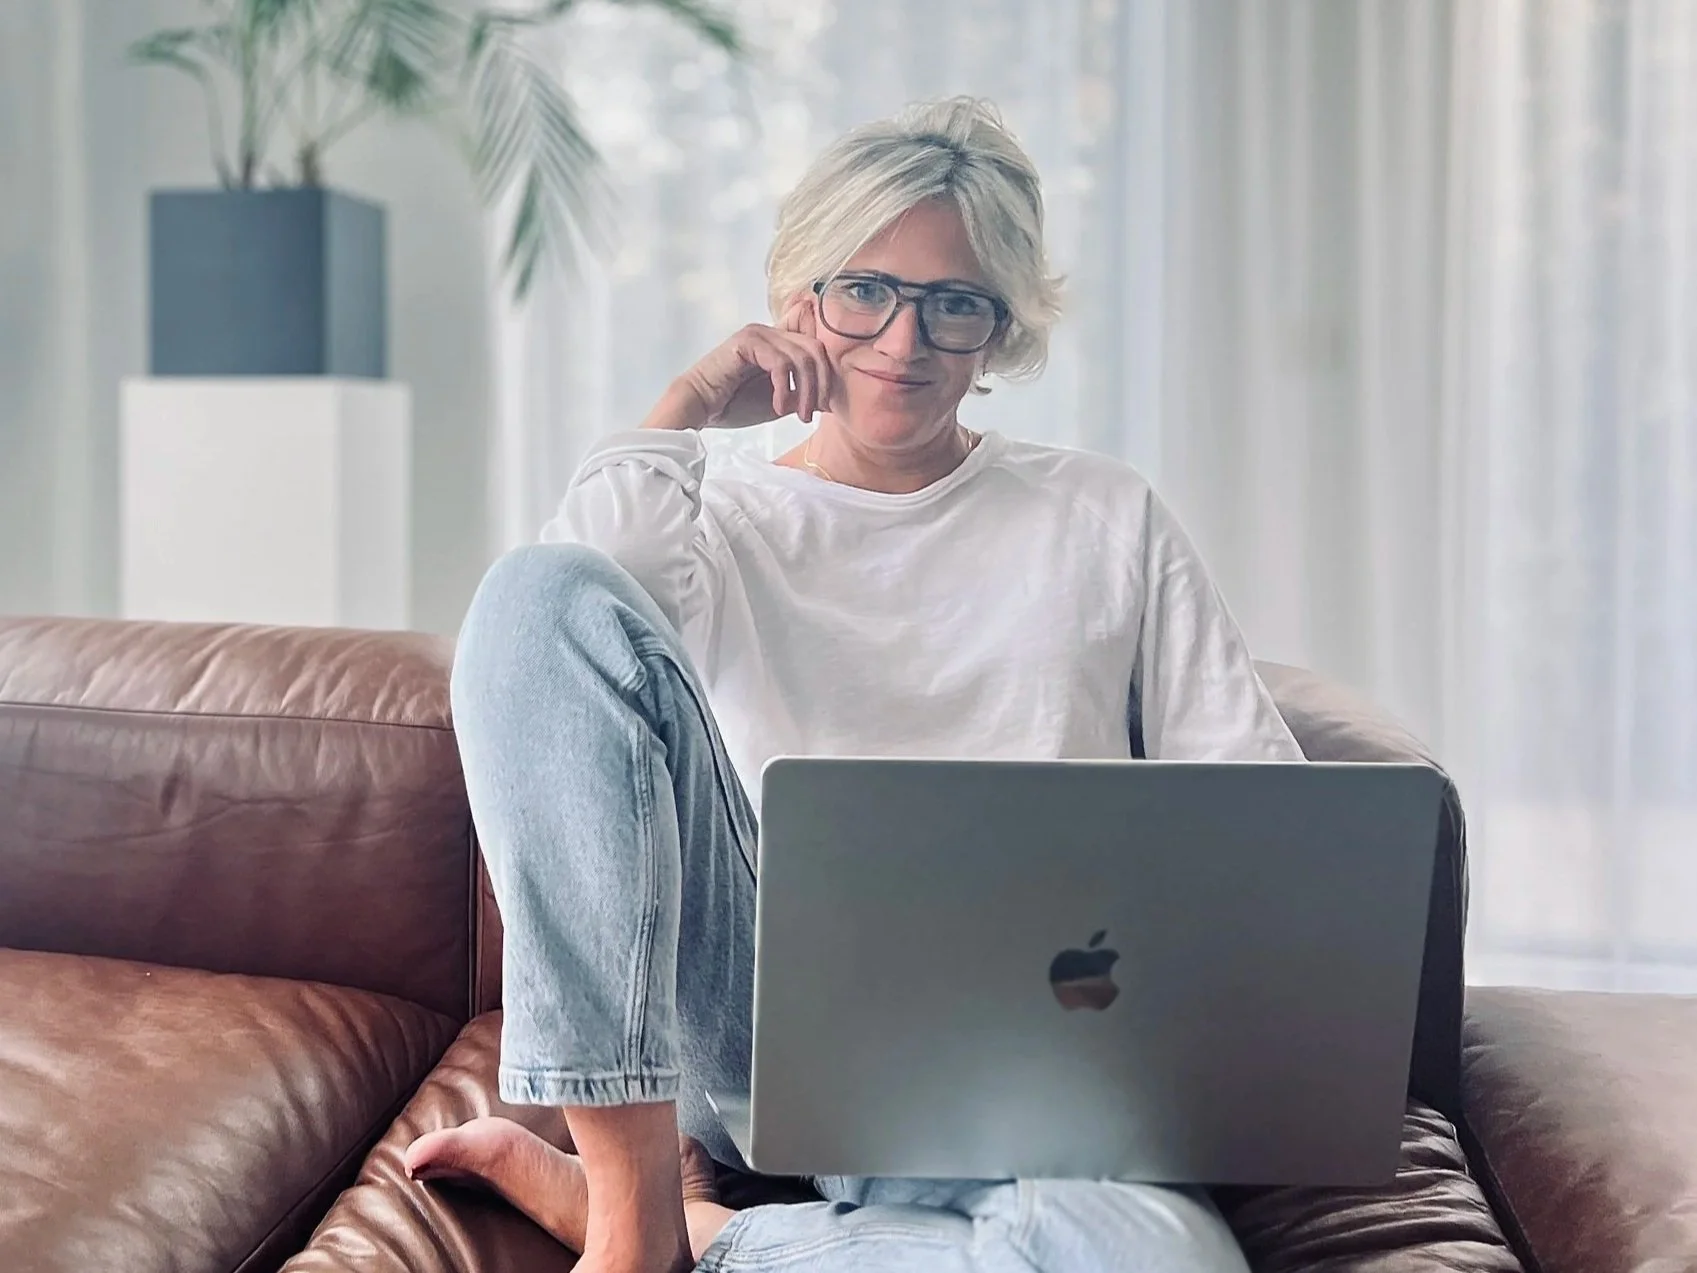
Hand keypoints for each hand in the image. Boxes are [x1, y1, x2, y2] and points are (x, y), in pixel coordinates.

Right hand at [660, 300, 836, 429]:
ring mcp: (759, 333)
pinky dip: (785, 388)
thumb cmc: (735, 404)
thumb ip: (803, 393)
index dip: (828, 370)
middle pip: (816, 348)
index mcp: (780, 341)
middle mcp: (771, 331)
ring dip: (805, 391)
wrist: (700, 407)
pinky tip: (778, 406)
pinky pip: (781, 362)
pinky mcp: (747, 341)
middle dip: (821, 385)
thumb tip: (832, 399)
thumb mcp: (781, 399)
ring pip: (802, 356)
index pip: (817, 342)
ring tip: (798, 415)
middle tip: (811, 414)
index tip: (824, 402)